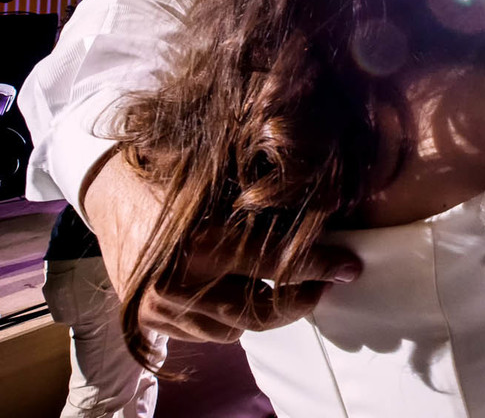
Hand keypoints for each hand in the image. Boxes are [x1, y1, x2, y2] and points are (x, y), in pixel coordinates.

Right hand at [84, 155, 360, 342]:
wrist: (110, 189)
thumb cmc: (175, 174)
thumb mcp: (224, 181)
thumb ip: (267, 208)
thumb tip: (326, 217)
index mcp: (199, 242)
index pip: (276, 266)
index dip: (320, 266)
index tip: (350, 267)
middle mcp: (177, 284)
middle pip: (260, 311)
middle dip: (301, 301)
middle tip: (326, 286)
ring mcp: (160, 309)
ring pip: (236, 328)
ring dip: (269, 313)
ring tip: (293, 292)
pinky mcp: (148, 321)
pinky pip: (207, 334)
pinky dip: (234, 319)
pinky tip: (251, 297)